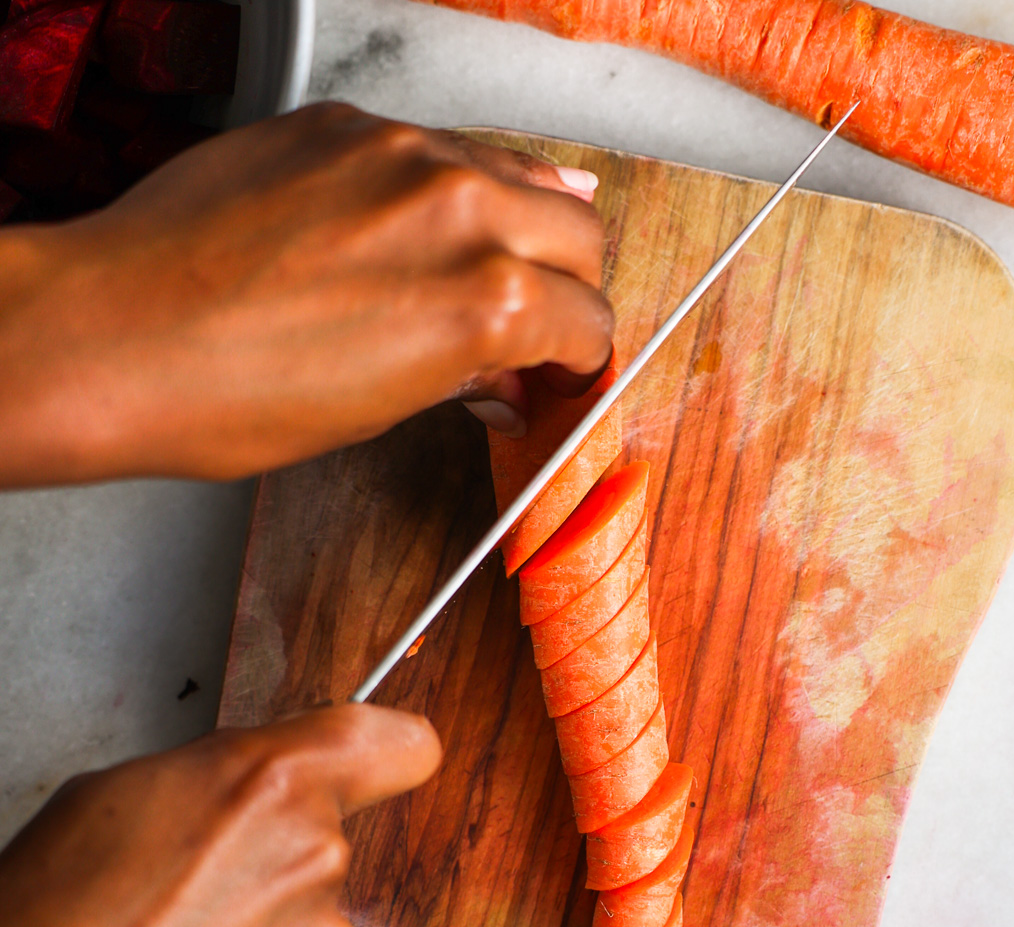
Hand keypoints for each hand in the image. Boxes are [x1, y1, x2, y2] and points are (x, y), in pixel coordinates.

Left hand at [0, 104, 613, 485]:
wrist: (117, 335)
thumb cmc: (231, 394)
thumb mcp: (380, 410)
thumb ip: (464, 374)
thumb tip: (503, 376)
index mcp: (488, 300)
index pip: (589, 322)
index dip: (583, 363)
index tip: (566, 375)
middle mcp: (461, 208)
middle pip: (580, 232)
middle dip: (575, 289)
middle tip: (542, 329)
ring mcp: (402, 152)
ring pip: (520, 170)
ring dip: (522, 227)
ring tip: (483, 275)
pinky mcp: (344, 122)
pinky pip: (437, 148)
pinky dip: (449, 191)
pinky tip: (413, 232)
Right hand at [0, 706, 439, 926]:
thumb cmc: (48, 923)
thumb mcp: (117, 796)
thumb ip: (217, 785)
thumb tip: (240, 799)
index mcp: (275, 784)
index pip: (396, 745)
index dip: (385, 755)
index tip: (379, 766)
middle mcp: (317, 861)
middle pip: (323, 852)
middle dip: (267, 873)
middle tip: (183, 906)